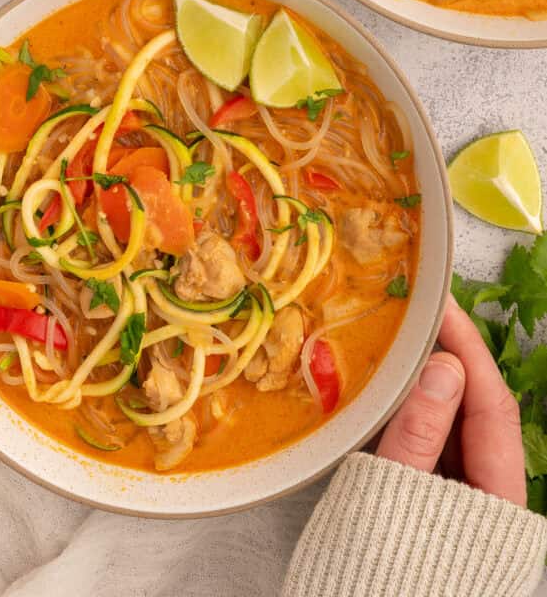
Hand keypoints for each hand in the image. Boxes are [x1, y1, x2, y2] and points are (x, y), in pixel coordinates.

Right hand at [376, 293, 525, 506]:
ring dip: (428, 384)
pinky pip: (431, 443)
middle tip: (420, 315)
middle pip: (477, 411)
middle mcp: (488, 496)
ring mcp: (462, 498)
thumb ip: (417, 436)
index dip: (469, 348)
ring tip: (400, 344)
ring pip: (453, 425)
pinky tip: (389, 392)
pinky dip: (412, 412)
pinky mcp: (434, 501)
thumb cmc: (382, 577)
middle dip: (451, 358)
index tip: (442, 309)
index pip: (493, 403)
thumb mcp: (396, 499)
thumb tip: (442, 367)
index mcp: (496, 499)